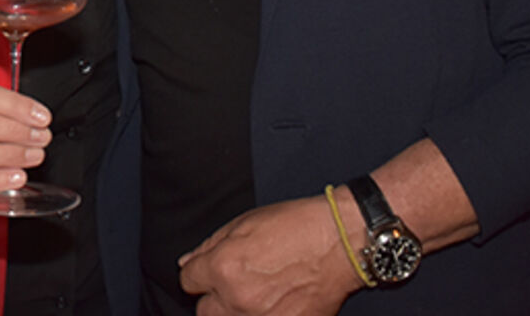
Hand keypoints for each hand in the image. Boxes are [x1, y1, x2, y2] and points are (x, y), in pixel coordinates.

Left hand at [177, 196, 360, 315]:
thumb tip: (188, 263)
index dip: (199, 274)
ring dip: (237, 311)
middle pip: (205, 311)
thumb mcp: (244, 223)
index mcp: (223, 268)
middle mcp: (238, 299)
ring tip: (258, 294)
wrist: (340, 243)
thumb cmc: (296, 227)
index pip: (188, 281)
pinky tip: (276, 303)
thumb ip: (209, 246)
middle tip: (235, 284)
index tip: (209, 272)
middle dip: (215, 298)